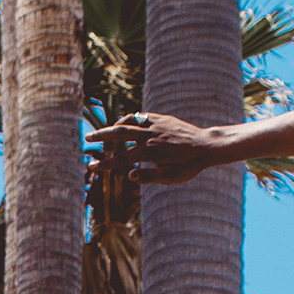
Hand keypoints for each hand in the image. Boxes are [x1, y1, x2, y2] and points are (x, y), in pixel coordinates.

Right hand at [85, 111, 223, 186]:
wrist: (206, 146)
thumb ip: (149, 176)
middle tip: (87, 138)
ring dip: (114, 125)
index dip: (105, 164)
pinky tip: (126, 124)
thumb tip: (129, 175)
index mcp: (150, 153)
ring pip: (128, 120)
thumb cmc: (189, 166)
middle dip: (101, 136)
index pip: (121, 158)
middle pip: (119, 133)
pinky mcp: (161, 118)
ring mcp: (155, 125)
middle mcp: (150, 136)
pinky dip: (130, 119)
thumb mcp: (171, 177)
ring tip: (105, 132)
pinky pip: (141, 116)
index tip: (92, 166)